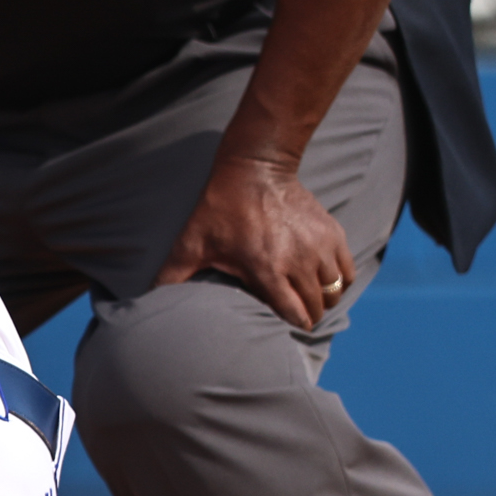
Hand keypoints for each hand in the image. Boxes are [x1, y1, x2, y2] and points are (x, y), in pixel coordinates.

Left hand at [154, 154, 355, 330]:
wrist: (255, 168)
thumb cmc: (220, 208)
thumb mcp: (191, 243)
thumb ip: (172, 275)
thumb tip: (148, 299)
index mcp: (267, 269)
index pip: (294, 315)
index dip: (290, 326)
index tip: (282, 327)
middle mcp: (300, 261)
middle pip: (316, 307)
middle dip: (306, 316)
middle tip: (294, 315)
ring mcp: (320, 247)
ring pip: (334, 291)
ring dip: (322, 299)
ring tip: (306, 299)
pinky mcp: (334, 233)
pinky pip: (347, 271)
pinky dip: (338, 281)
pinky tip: (321, 281)